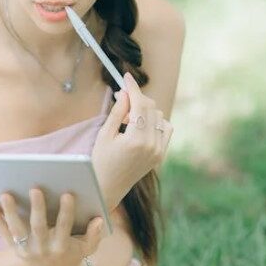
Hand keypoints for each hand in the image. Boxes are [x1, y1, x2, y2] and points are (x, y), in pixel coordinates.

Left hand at [0, 188, 104, 265]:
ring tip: (6, 193)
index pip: (65, 227)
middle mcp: (43, 250)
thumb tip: (99, 219)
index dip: (67, 211)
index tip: (68, 193)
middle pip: (39, 227)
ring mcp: (27, 251)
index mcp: (62, 247)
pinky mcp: (16, 250)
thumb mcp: (88, 247)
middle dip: (37, 207)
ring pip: (18, 230)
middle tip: (35, 187)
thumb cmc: (74, 253)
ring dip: (11, 212)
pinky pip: (5, 234)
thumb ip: (94, 234)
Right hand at [92, 72, 172, 208]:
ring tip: (127, 121)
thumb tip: (127, 92)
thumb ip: (118, 112)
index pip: (140, 104)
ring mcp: (159, 151)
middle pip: (151, 107)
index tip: (126, 76)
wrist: (107, 188)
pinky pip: (165, 129)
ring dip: (145, 111)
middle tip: (121, 100)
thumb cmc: (100, 162)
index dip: (133, 88)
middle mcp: (152, 145)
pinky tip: (139, 127)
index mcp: (136, 140)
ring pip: (159, 116)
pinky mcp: (160, 155)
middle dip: (136, 99)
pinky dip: (155, 122)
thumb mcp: (104, 134)